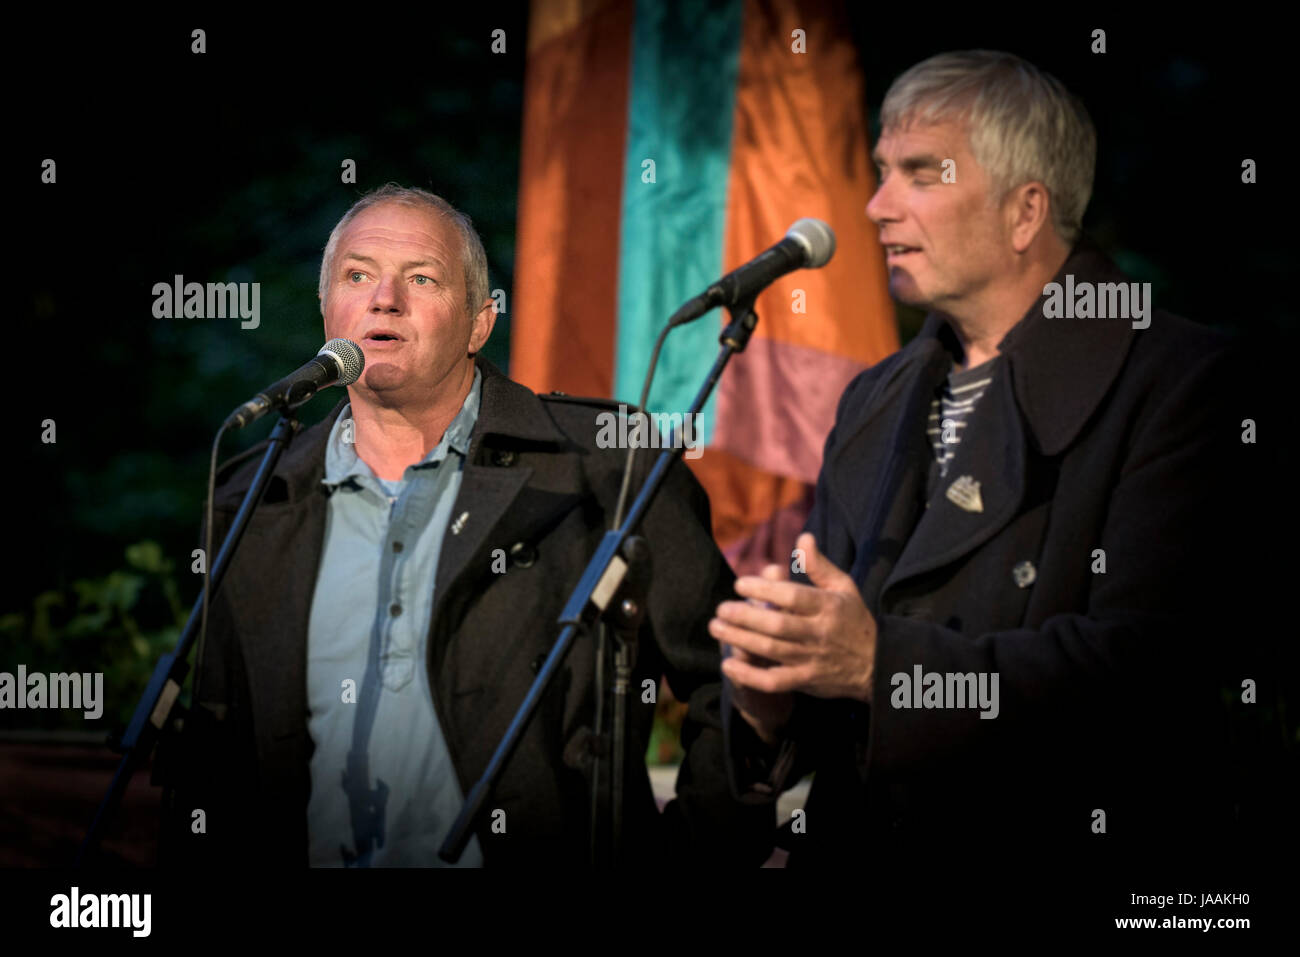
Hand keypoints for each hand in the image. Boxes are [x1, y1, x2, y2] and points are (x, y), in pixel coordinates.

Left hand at [709, 532, 876, 705]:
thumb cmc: (853, 621)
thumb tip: (803, 537)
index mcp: (828, 607)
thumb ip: (820, 566)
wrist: (876, 666)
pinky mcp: (806, 681)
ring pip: (771, 650)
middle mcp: (818, 633)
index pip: (792, 597)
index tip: (740, 583)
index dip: (764, 589)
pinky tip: (728, 665)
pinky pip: (774, 682)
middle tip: (721, 608)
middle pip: (777, 624)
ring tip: (716, 627)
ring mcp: (811, 659)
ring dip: (740, 639)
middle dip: (745, 615)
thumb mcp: (844, 588)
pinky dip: (750, 675)